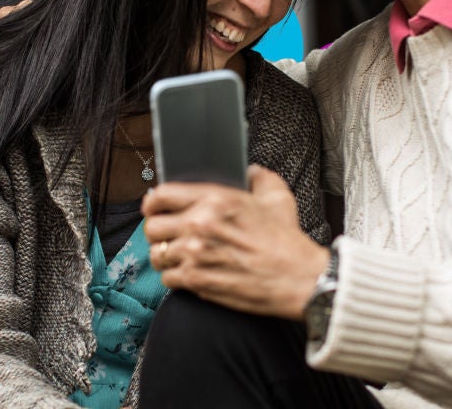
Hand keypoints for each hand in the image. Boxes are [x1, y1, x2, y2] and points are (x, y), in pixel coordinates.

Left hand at [142, 165, 329, 320]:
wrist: (298, 279)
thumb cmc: (288, 241)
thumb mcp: (277, 197)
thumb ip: (259, 177)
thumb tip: (248, 170)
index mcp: (216, 200)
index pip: (162, 194)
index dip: (153, 201)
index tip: (153, 207)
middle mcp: (201, 224)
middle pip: (153, 226)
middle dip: (157, 231)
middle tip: (167, 235)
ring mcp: (196, 254)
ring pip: (156, 254)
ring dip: (164, 255)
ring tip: (177, 256)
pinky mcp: (198, 281)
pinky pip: (167, 278)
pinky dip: (175, 277)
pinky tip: (189, 273)